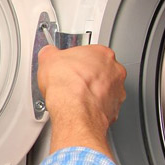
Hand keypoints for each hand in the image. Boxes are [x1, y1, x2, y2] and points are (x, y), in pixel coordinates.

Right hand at [36, 44, 126, 159]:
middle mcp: (115, 72)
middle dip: (89, 76)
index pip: (92, 53)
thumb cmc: (68, 84)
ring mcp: (117, 92)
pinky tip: (82, 109)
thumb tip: (48, 54)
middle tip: (74, 82)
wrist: (73, 109)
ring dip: (94, 93)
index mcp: (103, 54)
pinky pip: (105, 108)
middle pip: (103, 71)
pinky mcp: (114, 111)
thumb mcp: (48, 58)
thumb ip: (51, 53)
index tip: (70, 66)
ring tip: (77, 97)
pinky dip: (95, 109)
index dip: (79, 61)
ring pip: (106, 90)